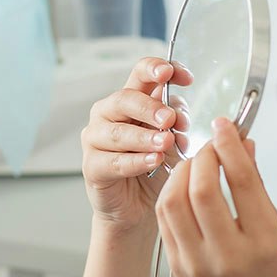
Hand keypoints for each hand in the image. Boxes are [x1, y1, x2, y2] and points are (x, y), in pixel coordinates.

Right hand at [81, 58, 192, 231]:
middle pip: (125, 99)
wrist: (140, 206)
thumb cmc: (157, 167)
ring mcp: (96, 139)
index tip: (184, 77)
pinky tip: (154, 161)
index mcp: (132, 100)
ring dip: (145, 136)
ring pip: (117, 132)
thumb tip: (181, 115)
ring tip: (166, 142)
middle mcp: (109, 114)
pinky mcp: (92, 166)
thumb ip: (176, 123)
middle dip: (150, 107)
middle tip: (171, 118)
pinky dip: (136, 161)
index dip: (160, 70)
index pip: (141, 73)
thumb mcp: (174, 140)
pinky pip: (113, 161)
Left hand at [155, 116, 276, 276]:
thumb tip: (246, 145)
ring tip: (195, 160)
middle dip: (203, 156)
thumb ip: (258, 189)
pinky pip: (166, 218)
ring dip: (182, 171)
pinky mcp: (175, 264)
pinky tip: (183, 182)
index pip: (242, 183)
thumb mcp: (275, 235)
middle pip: (203, 190)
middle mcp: (228, 254)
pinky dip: (172, 191)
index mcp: (263, 244)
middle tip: (210, 141)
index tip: (226, 125)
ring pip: (174, 202)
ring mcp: (196, 261)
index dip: (231, 147)